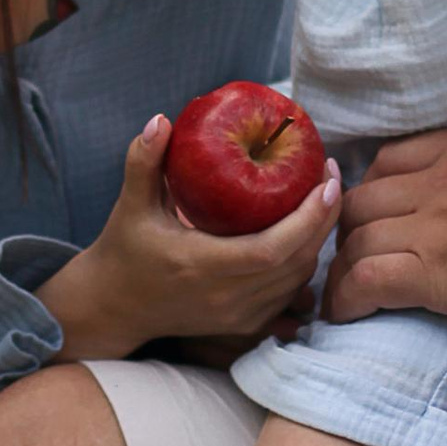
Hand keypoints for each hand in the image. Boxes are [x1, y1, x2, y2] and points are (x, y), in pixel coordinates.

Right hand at [42, 117, 339, 359]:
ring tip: (324, 199)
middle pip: (295, 264)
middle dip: (323, 221)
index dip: (307, 219)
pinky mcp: (242, 326)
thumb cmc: (125, 249)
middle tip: (331, 178)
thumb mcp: (131, 204)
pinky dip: (303, 264)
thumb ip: (144, 161)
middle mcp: (223, 298)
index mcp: (200, 266)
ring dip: (317, 241)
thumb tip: (162, 119)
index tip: (325, 182)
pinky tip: (307, 232)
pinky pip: (288, 295)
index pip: (271, 249)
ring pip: (297, 281)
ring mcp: (235, 317)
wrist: (115, 307)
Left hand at [326, 119, 446, 328]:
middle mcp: (439, 182)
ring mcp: (432, 227)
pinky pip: (368, 281)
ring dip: (343, 265)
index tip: (379, 211)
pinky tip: (342, 314)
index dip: (377, 187)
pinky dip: (348, 297)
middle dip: (350, 228)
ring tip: (341, 292)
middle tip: (354, 257)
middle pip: (364, 200)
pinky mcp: (434, 273)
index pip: (395, 160)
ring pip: (357, 239)